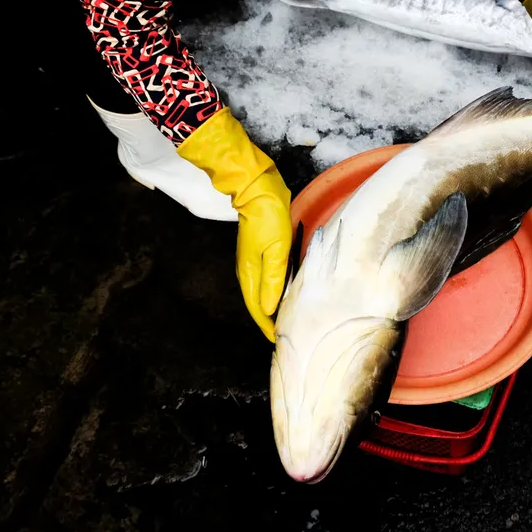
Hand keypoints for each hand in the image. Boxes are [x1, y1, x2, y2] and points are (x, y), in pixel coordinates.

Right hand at [178, 108, 291, 340]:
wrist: (257, 189)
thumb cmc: (269, 217)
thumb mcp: (277, 249)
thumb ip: (274, 279)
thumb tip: (271, 308)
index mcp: (250, 273)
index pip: (258, 309)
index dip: (268, 327)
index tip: (279, 341)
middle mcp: (247, 272)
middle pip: (257, 305)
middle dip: (268, 322)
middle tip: (284, 336)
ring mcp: (250, 263)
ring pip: (259, 294)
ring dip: (270, 309)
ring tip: (284, 321)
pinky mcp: (256, 254)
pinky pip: (263, 282)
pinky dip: (271, 293)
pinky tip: (282, 295)